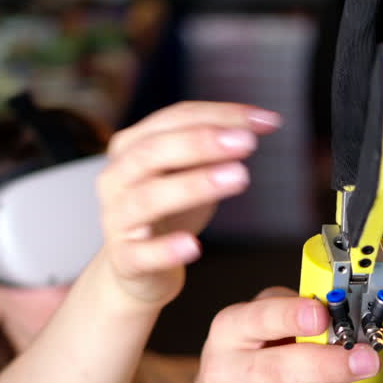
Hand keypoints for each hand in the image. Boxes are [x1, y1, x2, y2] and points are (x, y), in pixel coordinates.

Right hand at [96, 101, 278, 304]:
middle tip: (247, 142)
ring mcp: (116, 219)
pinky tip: (193, 246)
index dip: (220, 115)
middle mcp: (116, 178)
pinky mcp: (123, 259)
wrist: (136, 267)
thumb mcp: (188, 174)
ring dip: (194, 185)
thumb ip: (210, 152)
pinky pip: (141, 254)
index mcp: (131, 146)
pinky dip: (165, 249)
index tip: (266, 120)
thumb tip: (249, 130)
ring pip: (148, 198)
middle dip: (202, 142)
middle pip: (153, 151)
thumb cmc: (167, 213)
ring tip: (239, 178)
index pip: (174, 119)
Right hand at [187, 287, 381, 382]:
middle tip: (365, 363)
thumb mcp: (266, 327)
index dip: (291, 316)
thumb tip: (350, 319)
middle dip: (325, 366)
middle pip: (274, 369)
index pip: (260, 318)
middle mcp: (223, 369)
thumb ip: (300, 318)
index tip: (323, 316)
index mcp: (232, 330)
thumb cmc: (253, 357)